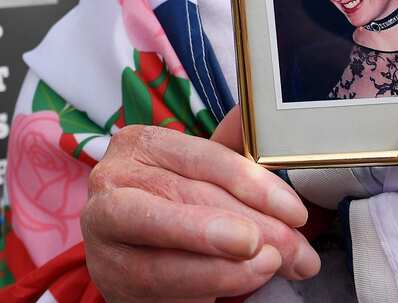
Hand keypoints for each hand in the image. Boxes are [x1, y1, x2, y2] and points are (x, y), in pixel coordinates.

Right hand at [80, 108, 318, 302]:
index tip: (294, 211)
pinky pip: (161, 280)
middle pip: (189, 199)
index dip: (252, 184)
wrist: (129, 257)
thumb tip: (261, 116)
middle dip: (252, 226)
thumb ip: (231, 153)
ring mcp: (103, 228)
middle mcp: (112, 179)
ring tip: (270, 264)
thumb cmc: (169, 207)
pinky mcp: (107, 273)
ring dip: (229, 260)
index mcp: (138, 144)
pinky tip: (241, 279)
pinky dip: (208, 282)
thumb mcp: (198, 176)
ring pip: (170, 243)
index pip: (202, 158)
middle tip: (293, 247)